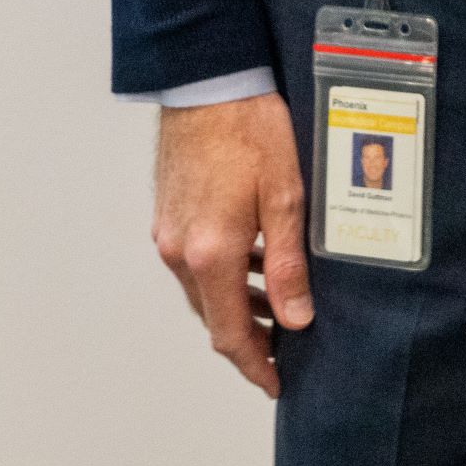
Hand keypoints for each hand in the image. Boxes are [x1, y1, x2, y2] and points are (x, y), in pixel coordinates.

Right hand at [151, 91, 309, 396]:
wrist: (207, 81)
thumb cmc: (249, 128)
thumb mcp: (285, 197)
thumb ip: (288, 264)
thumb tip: (297, 318)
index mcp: (210, 253)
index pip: (230, 334)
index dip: (255, 366)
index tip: (277, 384)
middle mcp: (179, 251)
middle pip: (214, 317)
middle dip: (250, 339)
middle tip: (288, 347)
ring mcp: (169, 232)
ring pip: (204, 290)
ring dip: (238, 306)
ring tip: (280, 306)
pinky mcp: (169, 214)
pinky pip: (195, 263)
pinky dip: (225, 276)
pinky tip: (255, 263)